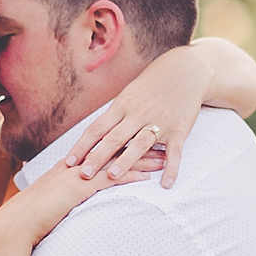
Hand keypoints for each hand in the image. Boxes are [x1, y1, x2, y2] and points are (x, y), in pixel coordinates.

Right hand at [0, 140, 161, 242]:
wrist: (18, 222)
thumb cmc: (31, 215)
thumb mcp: (51, 199)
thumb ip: (65, 193)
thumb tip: (74, 195)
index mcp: (69, 165)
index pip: (102, 149)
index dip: (124, 143)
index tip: (142, 139)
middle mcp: (76, 165)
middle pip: (113, 149)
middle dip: (138, 145)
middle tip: (160, 141)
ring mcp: (78, 174)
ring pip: (116, 161)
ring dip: (141, 159)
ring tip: (162, 158)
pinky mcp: (80, 188)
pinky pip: (110, 179)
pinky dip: (130, 176)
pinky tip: (147, 177)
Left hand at [64, 42, 215, 188]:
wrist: (187, 70)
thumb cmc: (151, 85)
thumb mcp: (128, 95)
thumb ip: (113, 116)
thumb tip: (91, 138)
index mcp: (122, 105)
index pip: (97, 128)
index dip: (82, 146)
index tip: (69, 162)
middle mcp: (139, 113)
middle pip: (114, 138)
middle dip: (97, 157)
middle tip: (83, 175)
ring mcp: (160, 121)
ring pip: (140, 143)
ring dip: (126, 161)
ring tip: (112, 177)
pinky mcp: (180, 129)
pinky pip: (175, 151)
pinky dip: (171, 168)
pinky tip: (165, 184)